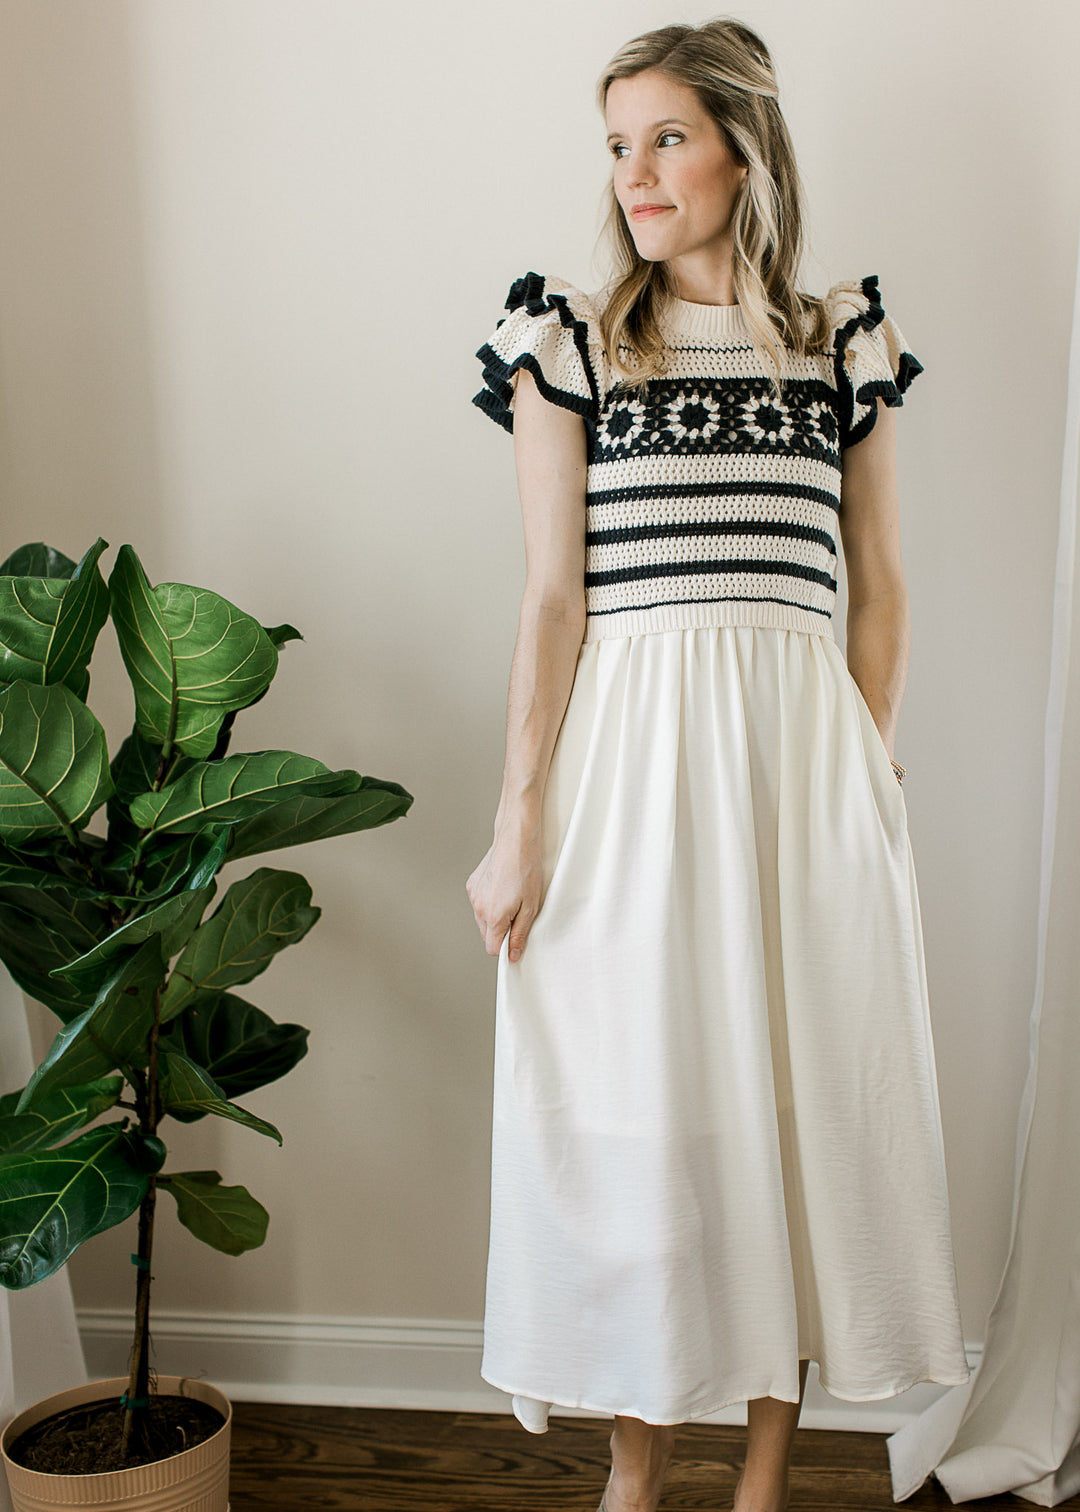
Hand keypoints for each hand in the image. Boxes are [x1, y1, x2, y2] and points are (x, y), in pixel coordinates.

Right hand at [465, 825, 543, 962]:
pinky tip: (501, 889)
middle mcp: (479, 908)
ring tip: (510, 898)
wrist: (515, 842)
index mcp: (494, 916)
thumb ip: (520, 933)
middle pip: (487, 935)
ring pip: (482, 920)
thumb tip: (513, 954)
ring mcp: (473, 896)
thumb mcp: (530, 907)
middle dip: (501, 932)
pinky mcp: (471, 886)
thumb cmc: (526, 871)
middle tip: (517, 913)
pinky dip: (488, 903)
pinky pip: (479, 904)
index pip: (492, 948)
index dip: (505, 947)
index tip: (515, 938)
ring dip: (494, 917)